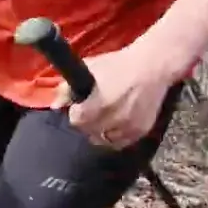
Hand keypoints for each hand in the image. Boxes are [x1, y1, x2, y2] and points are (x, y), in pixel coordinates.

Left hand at [57, 42, 187, 148]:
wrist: (153, 66)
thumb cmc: (118, 64)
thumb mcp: (91, 68)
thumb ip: (68, 87)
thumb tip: (55, 105)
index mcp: (100, 103)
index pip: (77, 121)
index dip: (75, 113)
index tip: (79, 106)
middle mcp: (115, 119)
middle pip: (89, 132)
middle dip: (86, 122)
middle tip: (92, 111)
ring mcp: (129, 127)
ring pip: (104, 140)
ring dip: (100, 131)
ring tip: (104, 117)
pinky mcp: (141, 132)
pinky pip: (120, 143)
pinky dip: (115, 136)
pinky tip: (115, 123)